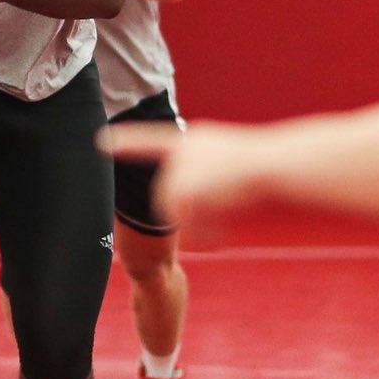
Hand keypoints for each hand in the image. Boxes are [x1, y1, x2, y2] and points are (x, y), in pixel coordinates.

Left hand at [103, 121, 256, 235]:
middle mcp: (182, 151)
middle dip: (188, 217)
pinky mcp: (182, 190)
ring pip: (174, 214)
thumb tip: (201, 203)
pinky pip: (186, 228)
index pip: (152, 140)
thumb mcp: (237, 165)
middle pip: (169, 196)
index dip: (127, 142)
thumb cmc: (271, 166)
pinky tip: (223, 237)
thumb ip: (211, 178)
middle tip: (221, 221)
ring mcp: (180, 169)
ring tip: (226, 227)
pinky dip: (204, 238)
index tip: (101, 141)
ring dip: (199, 229)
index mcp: (194, 140)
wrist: (277, 163)